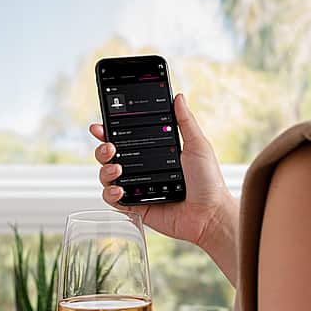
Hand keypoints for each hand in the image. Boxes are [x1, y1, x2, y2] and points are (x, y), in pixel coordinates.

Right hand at [92, 93, 233, 248]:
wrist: (210, 214)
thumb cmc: (208, 182)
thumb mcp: (198, 145)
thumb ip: (185, 121)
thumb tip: (178, 97)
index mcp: (153, 153)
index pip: (126, 139)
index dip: (110, 131)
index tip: (101, 125)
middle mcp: (142, 170)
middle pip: (110, 156)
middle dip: (102, 149)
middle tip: (109, 146)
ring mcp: (137, 188)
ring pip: (107, 176)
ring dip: (105, 170)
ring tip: (117, 167)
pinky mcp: (135, 207)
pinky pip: (113, 200)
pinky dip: (110, 193)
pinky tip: (119, 189)